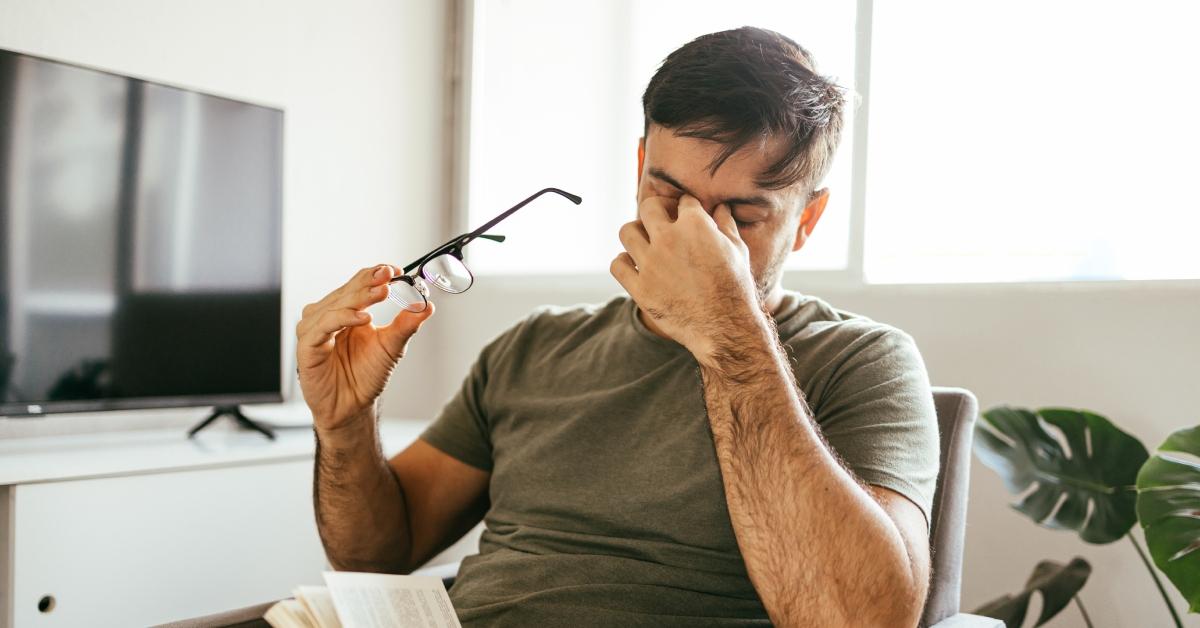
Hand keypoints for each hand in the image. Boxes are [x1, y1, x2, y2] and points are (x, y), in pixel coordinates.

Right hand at [296, 264, 434, 429]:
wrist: (352, 407)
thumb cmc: (366, 376)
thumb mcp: (392, 346)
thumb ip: (407, 324)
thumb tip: (427, 305)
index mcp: (346, 311)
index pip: (358, 284)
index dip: (375, 275)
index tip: (395, 271)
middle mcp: (328, 316)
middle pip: (347, 291)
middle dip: (369, 282)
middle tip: (389, 275)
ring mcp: (315, 329)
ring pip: (335, 305)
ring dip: (358, 298)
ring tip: (381, 293)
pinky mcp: (307, 346)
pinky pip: (323, 326)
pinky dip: (343, 318)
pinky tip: (364, 318)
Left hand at [611, 194, 761, 361]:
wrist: (725, 327)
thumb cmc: (735, 288)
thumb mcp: (737, 251)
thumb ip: (725, 225)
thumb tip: (721, 207)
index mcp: (695, 225)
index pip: (683, 201)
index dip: (687, 207)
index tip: (688, 215)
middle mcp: (669, 239)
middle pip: (649, 207)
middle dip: (657, 209)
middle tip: (663, 219)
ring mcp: (651, 264)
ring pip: (627, 232)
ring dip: (635, 232)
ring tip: (645, 240)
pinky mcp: (640, 288)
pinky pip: (617, 265)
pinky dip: (623, 262)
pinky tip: (634, 265)